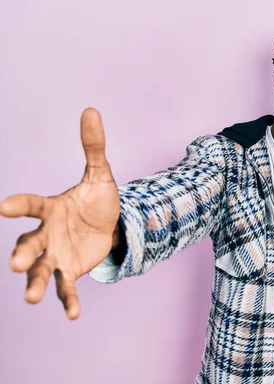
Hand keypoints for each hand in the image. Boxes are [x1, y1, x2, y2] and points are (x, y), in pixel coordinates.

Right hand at [0, 108, 119, 319]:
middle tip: (16, 264)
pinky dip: (68, 301)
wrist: (111, 226)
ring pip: (42, 270)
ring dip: (37, 283)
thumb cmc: (97, 200)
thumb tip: (91, 110)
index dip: (18, 206)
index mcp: (50, 208)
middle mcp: (47, 233)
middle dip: (24, 254)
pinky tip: (73, 315)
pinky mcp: (70, 271)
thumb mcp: (100, 175)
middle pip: (30, 244)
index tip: (2, 207)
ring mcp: (56, 255)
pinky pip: (66, 288)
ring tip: (33, 298)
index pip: (31, 205)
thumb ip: (93, 147)